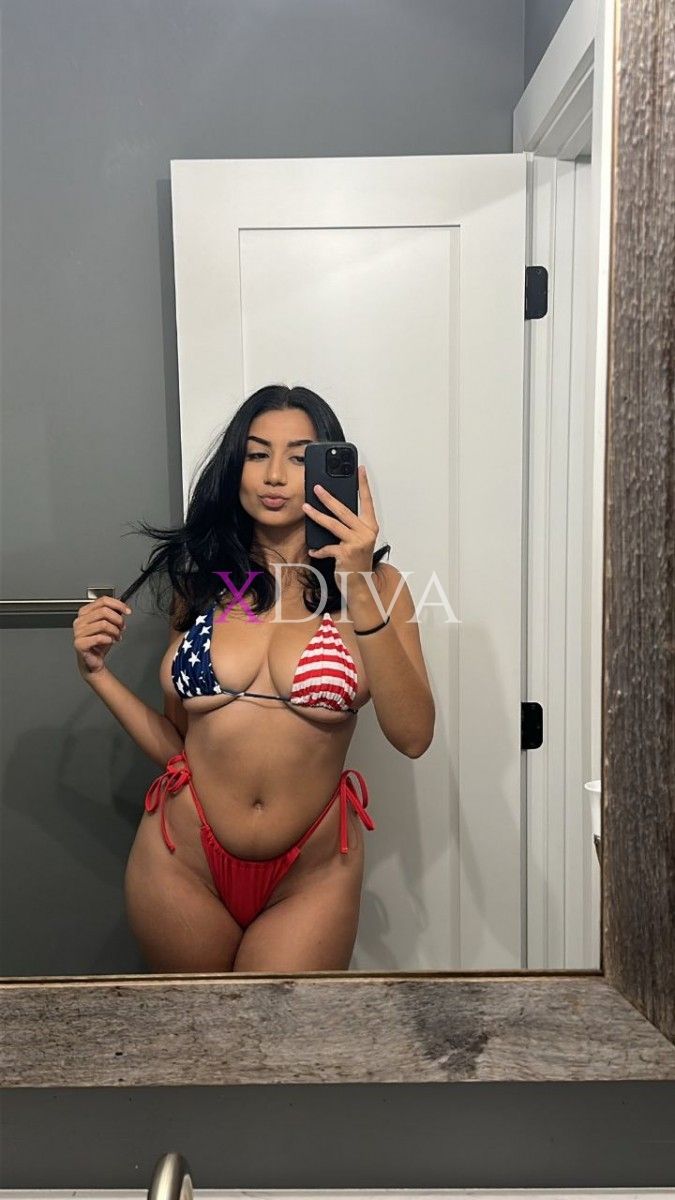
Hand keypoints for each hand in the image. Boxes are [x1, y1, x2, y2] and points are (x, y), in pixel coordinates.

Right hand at [73, 595, 130, 677]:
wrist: (94, 660)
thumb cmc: (99, 643)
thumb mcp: (108, 624)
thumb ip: (112, 614)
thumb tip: (122, 608)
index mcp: (85, 612)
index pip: (103, 601)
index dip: (118, 604)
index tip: (127, 611)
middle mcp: (80, 620)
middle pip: (104, 611)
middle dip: (118, 619)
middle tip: (122, 627)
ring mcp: (78, 632)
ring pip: (103, 624)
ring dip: (115, 631)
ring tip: (117, 636)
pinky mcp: (80, 643)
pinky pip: (99, 638)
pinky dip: (108, 639)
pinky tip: (110, 641)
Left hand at [302, 464, 379, 592]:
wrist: (361, 583)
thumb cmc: (357, 560)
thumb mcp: (357, 540)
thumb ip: (350, 525)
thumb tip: (332, 509)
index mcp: (370, 526)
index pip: (367, 501)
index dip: (363, 484)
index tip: (360, 469)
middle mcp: (366, 532)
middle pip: (344, 510)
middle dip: (328, 498)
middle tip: (316, 488)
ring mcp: (356, 543)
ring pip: (333, 525)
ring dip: (317, 516)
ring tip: (306, 508)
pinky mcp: (346, 553)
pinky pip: (327, 547)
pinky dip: (319, 549)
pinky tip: (313, 550)